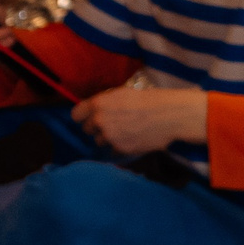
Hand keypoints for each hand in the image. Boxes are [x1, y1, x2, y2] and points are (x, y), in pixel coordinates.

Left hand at [71, 85, 207, 154]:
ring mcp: (110, 137)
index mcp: (98, 104)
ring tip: (125, 131)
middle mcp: (100, 121)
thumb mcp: (120, 94)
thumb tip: (91, 110)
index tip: (88, 118)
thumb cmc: (146, 100)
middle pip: (87, 129)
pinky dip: (119, 147)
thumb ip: (103, 102)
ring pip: (99, 141)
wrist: (168, 115)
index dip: (82, 116)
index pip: (76, 115)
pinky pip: (112, 151)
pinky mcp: (120, 149)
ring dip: (108, 138)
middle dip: (96, 127)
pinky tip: (131, 139)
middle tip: (112, 124)